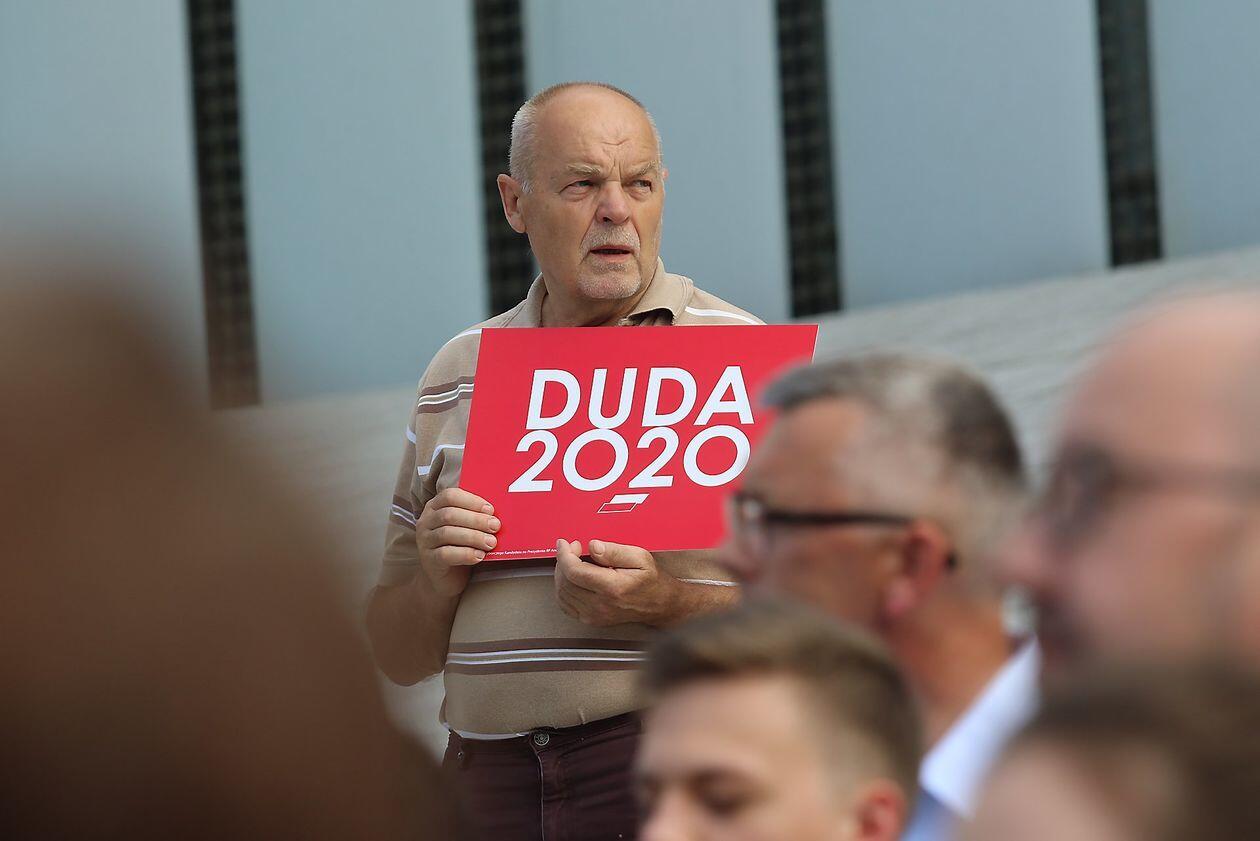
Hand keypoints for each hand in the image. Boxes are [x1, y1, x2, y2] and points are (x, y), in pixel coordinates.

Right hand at [414, 488, 498, 597]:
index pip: (450, 496)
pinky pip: (445, 554)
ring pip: (447, 533)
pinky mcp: (428, 560)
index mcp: (435, 507)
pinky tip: (479, 556)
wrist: (446, 577)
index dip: (471, 501)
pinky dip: (465, 554)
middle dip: (476, 520)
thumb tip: (496, 514)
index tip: (491, 510)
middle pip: (450, 514)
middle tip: (495, 526)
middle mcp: (426, 521)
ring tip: (491, 543)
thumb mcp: (466, 527)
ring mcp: (425, 541)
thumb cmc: (460, 546)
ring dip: (473, 537)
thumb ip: (476, 517)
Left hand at [553, 539, 685, 627]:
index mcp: (612, 588)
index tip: (564, 543)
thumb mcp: (640, 557)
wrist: (659, 604)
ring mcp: (594, 616)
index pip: (574, 571)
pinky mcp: (591, 620)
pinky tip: (570, 578)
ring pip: (562, 594)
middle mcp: (601, 605)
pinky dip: (562, 589)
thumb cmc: (651, 580)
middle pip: (565, 582)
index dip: (564, 555)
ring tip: (572, 561)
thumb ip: (614, 551)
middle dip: (562, 561)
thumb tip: (593, 546)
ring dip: (561, 574)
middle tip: (572, 549)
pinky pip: (565, 605)